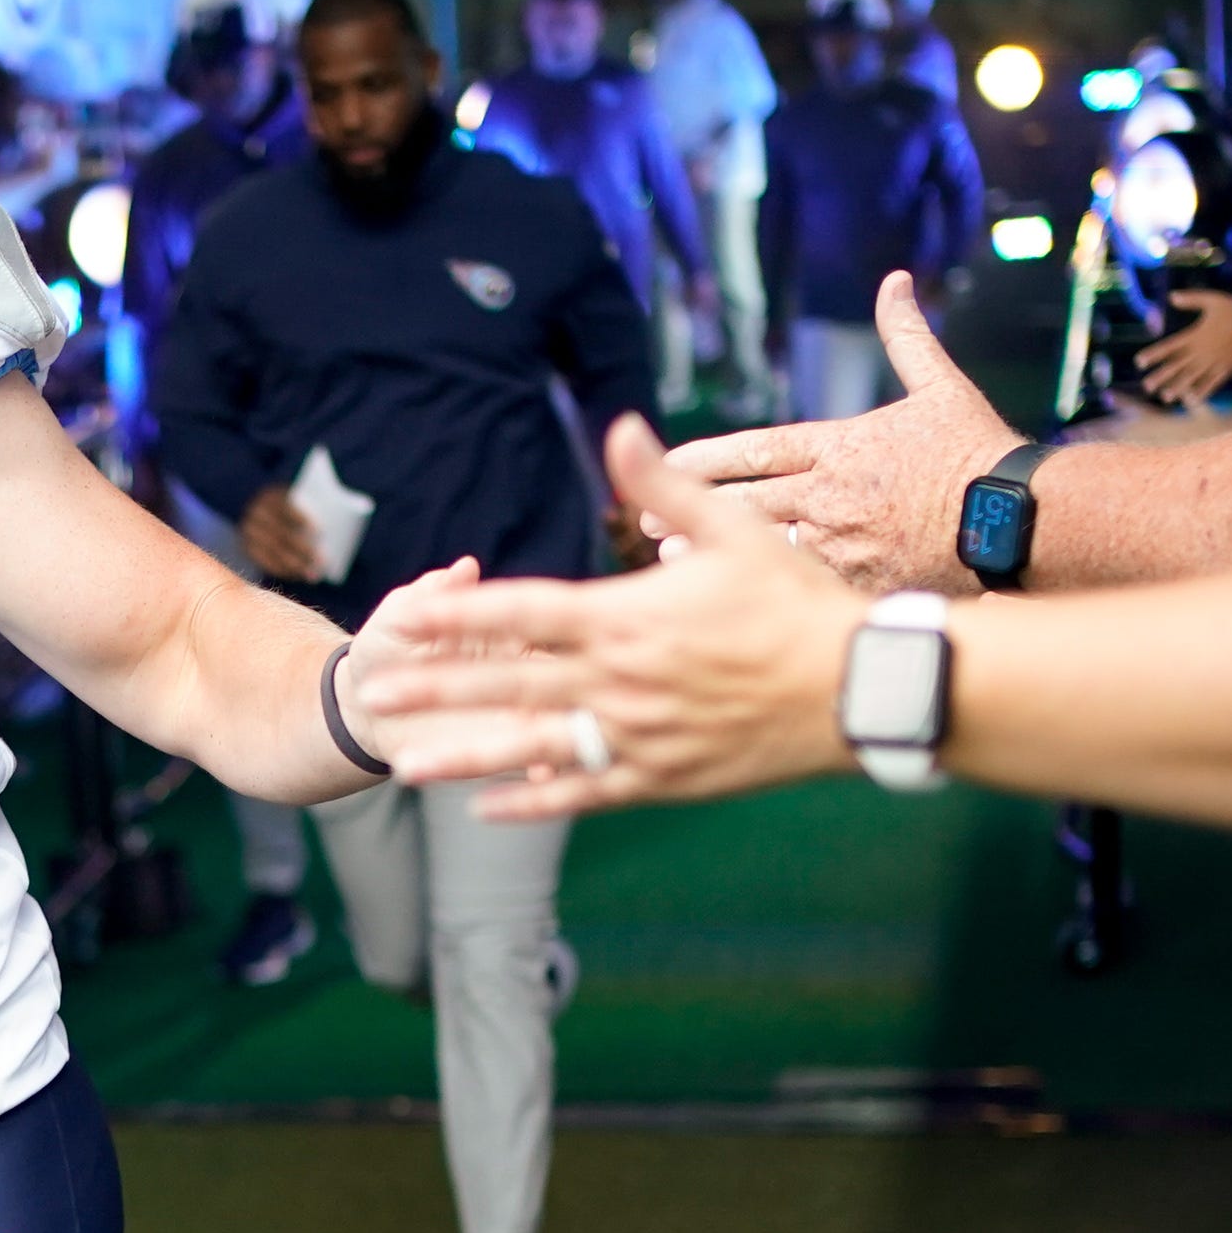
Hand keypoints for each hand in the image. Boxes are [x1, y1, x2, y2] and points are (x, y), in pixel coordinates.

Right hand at [239, 483, 324, 582]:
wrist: (266, 520)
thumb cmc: (296, 513)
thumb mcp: (302, 505)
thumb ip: (315, 510)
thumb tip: (333, 527)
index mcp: (271, 496)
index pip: (284, 504)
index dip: (301, 517)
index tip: (320, 531)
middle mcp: (256, 512)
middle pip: (281, 532)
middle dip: (303, 549)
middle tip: (324, 562)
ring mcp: (248, 531)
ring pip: (274, 551)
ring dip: (296, 565)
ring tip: (314, 575)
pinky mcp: (246, 548)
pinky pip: (265, 562)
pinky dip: (284, 571)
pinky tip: (300, 576)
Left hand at [356, 413, 861, 820]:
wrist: (857, 691)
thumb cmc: (799, 604)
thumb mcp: (735, 530)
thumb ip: (665, 484)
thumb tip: (618, 426)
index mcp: (628, 618)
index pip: (522, 615)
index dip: (459, 617)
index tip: (407, 616)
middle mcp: (622, 682)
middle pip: (509, 685)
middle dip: (436, 689)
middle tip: (374, 692)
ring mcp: (640, 737)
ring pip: (534, 749)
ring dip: (466, 757)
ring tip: (406, 766)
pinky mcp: (664, 779)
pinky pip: (586, 793)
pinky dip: (536, 801)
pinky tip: (489, 806)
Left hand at [665, 271, 1022, 594]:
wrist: (1016, 519)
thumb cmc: (978, 453)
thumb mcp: (941, 386)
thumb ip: (907, 337)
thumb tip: (895, 283)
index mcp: (841, 445)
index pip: (756, 448)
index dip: (704, 457)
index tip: (665, 464)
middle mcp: (830, 494)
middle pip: (744, 502)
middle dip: (689, 511)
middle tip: (643, 522)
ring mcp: (841, 542)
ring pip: (758, 549)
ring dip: (711, 554)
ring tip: (670, 561)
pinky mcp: (857, 584)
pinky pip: (796, 589)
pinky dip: (757, 592)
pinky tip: (727, 601)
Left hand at [1132, 288, 1231, 405]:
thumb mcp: (1210, 299)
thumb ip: (1190, 299)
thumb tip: (1171, 296)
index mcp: (1195, 335)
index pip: (1169, 347)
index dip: (1154, 355)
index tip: (1139, 362)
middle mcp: (1201, 351)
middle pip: (1177, 366)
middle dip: (1161, 376)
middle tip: (1146, 386)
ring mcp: (1213, 361)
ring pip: (1192, 378)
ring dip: (1177, 388)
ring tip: (1165, 397)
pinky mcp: (1226, 368)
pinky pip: (1212, 383)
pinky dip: (1202, 392)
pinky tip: (1192, 401)